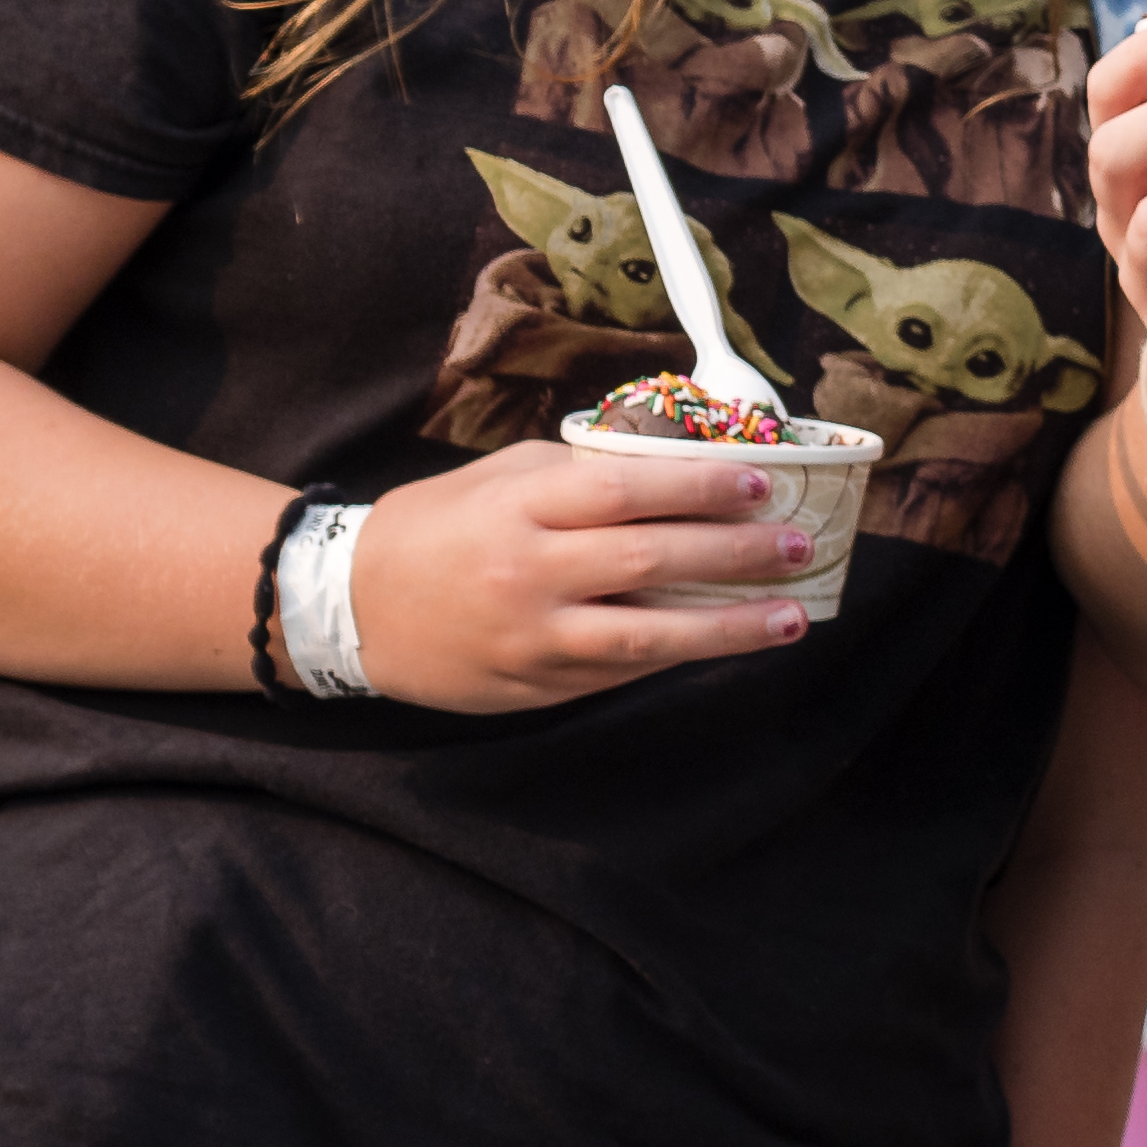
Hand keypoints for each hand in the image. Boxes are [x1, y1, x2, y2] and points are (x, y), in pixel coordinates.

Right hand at [347, 433, 828, 710]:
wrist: (347, 607)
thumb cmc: (438, 527)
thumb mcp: (500, 480)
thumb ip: (580, 473)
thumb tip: (678, 461)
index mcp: (518, 508)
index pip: (622, 492)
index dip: (698, 487)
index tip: (760, 483)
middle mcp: (527, 574)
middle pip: (649, 561)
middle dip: (735, 554)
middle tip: (798, 544)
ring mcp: (533, 638)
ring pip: (648, 636)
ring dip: (730, 628)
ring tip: (792, 615)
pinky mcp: (537, 686)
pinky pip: (623, 671)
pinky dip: (682, 655)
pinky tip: (729, 642)